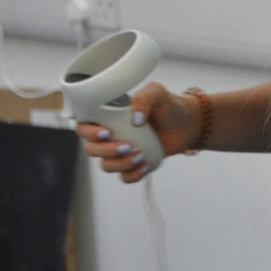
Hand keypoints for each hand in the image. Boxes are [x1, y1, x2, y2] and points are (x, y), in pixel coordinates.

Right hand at [74, 82, 198, 182]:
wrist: (186, 124)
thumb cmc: (167, 106)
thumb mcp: (156, 93)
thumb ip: (143, 98)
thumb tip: (134, 120)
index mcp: (106, 117)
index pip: (83, 127)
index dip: (88, 133)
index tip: (107, 132)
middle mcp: (110, 136)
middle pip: (91, 150)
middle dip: (106, 151)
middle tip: (128, 146)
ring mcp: (121, 152)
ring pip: (107, 166)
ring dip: (121, 164)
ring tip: (142, 155)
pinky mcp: (134, 164)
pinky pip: (124, 177)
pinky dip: (133, 174)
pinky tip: (146, 165)